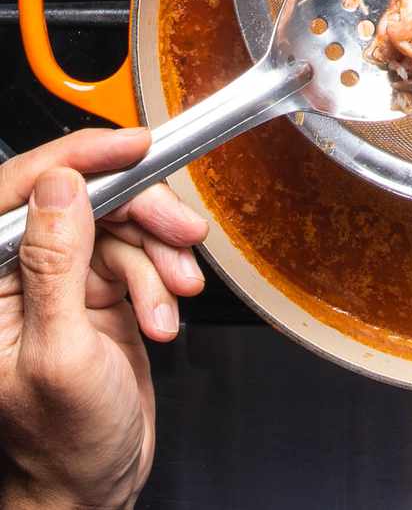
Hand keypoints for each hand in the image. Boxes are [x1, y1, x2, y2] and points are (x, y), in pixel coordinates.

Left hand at [0, 128, 209, 508]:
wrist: (93, 485)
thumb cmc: (59, 444)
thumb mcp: (60, 354)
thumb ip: (55, 266)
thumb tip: (61, 190)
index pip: (22, 193)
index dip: (79, 158)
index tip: (133, 145)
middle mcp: (18, 275)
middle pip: (85, 201)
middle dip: (141, 214)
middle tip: (183, 231)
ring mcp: (61, 282)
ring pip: (122, 227)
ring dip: (160, 259)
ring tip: (177, 297)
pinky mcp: (98, 292)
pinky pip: (142, 257)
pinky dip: (164, 283)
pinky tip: (164, 317)